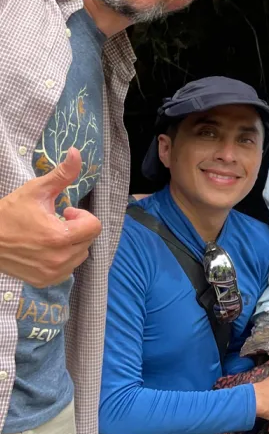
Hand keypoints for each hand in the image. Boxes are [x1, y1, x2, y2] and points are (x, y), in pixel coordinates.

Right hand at [0, 148, 102, 286]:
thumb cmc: (8, 213)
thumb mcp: (36, 190)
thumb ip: (62, 174)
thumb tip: (76, 152)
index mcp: (59, 237)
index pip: (95, 226)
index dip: (82, 216)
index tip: (65, 211)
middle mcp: (59, 259)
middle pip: (88, 240)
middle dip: (77, 228)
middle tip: (55, 221)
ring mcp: (53, 273)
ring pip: (80, 255)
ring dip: (72, 243)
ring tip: (49, 235)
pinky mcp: (45, 281)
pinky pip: (68, 269)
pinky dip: (62, 258)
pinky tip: (45, 249)